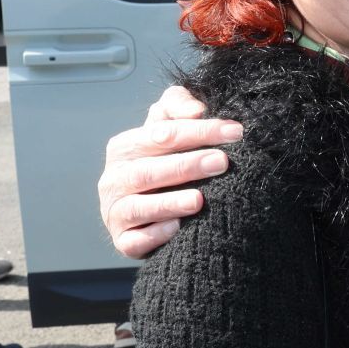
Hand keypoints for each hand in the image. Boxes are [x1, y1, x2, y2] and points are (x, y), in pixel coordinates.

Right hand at [98, 86, 243, 258]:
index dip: (199, 131)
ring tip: (199, 200)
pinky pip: (135, 240)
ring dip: (170, 203)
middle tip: (221, 162)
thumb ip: (178, 106)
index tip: (235, 132)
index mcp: (124, 148)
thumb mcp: (169, 126)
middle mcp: (114, 179)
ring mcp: (115, 212)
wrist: (153, 208)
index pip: (161, 134)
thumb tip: (196, 109)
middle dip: (187, 165)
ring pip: (139, 207)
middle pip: (148, 171)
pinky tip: (177, 228)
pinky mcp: (123, 241)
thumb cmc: (165, 160)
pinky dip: (155, 235)